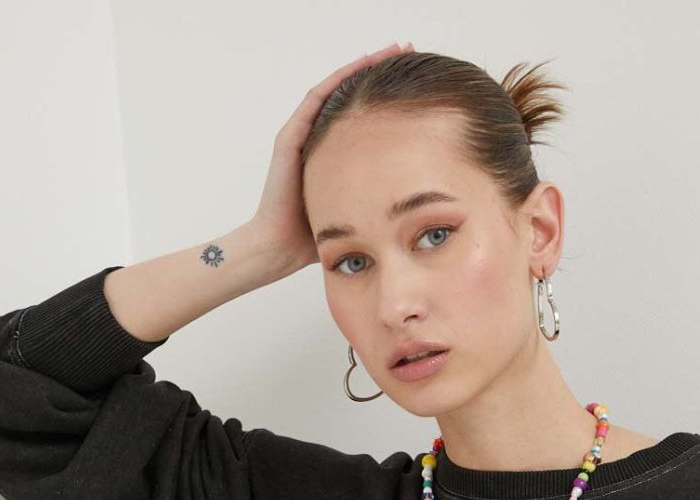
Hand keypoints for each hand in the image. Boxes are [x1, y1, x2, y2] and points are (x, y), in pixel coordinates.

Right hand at [251, 41, 414, 276]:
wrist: (279, 249)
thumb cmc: (314, 239)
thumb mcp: (357, 211)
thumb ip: (377, 200)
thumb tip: (416, 207)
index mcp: (332, 154)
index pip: (362, 115)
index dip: (387, 97)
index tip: (419, 83)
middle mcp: (315, 138)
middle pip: (350, 95)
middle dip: (379, 72)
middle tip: (409, 52)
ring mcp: (300, 135)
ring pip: (335, 88)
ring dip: (362, 66)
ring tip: (392, 50)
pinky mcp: (289, 138)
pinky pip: (316, 99)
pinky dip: (339, 79)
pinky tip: (362, 64)